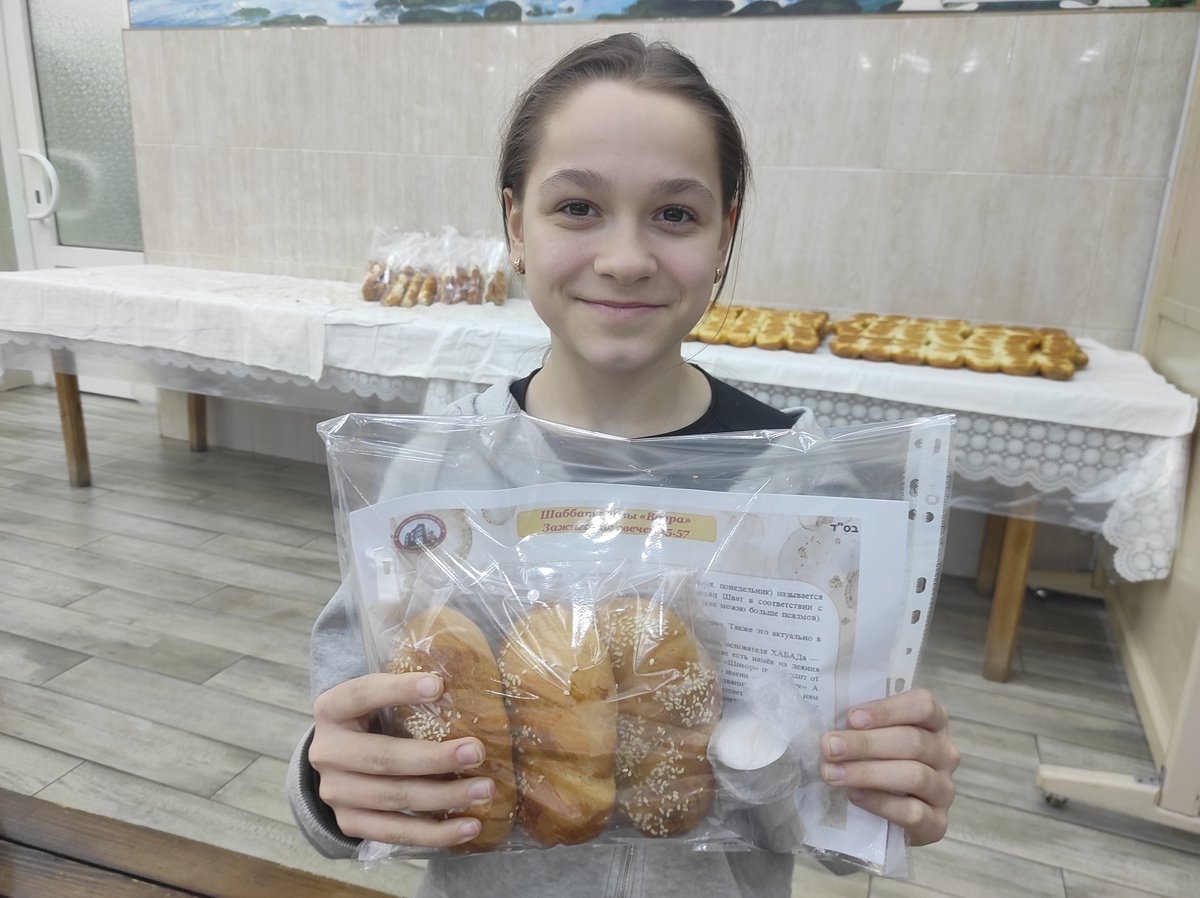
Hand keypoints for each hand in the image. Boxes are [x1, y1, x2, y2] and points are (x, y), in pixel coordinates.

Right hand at [308, 672, 494, 848]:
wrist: (337, 762)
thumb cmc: (371, 721)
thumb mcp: (375, 700)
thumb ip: (406, 693)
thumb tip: (464, 681)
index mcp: (331, 710)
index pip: (362, 694)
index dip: (397, 690)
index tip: (438, 686)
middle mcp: (327, 752)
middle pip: (383, 757)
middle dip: (434, 758)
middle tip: (477, 752)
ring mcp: (335, 792)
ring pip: (393, 797)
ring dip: (444, 797)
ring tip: (484, 791)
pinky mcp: (349, 823)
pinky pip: (395, 832)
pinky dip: (435, 833)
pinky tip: (469, 826)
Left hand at [819, 688, 958, 845]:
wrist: (884, 815)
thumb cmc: (874, 761)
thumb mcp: (871, 736)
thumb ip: (859, 726)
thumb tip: (831, 726)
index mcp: (933, 723)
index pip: (923, 706)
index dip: (887, 710)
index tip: (852, 718)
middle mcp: (945, 753)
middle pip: (913, 741)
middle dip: (866, 744)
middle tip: (829, 747)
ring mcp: (944, 790)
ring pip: (915, 776)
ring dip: (868, 773)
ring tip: (832, 773)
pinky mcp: (937, 824)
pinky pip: (913, 812)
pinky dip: (880, 802)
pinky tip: (854, 795)